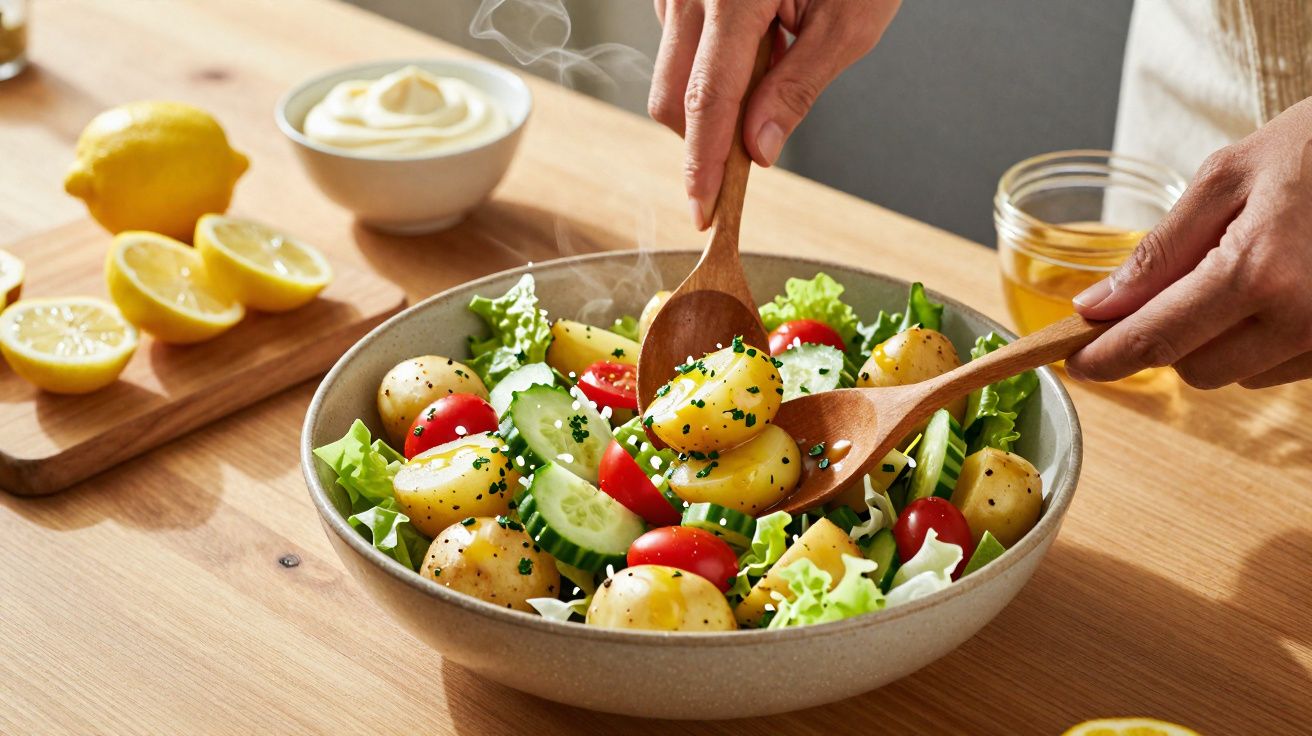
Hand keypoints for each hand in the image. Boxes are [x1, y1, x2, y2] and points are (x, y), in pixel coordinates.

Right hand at [648, 0, 899, 228]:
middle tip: (758, 136)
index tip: (704, 211)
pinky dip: (709, 59)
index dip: (703, 165)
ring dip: (713, 91)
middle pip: (671, 97)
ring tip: (775, 50)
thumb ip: (798, 87)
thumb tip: (760, 150)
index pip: (707, 101)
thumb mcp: (849, 21)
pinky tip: (755, 31)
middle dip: (704, 136)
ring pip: (672, 71)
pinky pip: (677, 40)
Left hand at [1067, 96, 1311, 388]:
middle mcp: (1300, 320)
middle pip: (1194, 371)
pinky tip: (1280, 287)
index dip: (1105, 358)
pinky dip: (1264, 339)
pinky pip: (1282, 367)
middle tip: (1174, 287)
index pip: (1156, 340)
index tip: (1073, 361)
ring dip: (1220, 340)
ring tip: (1247, 271)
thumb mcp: (1225, 179)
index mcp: (1258, 273)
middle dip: (1170, 338)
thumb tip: (1096, 307)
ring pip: (1238, 376)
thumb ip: (1157, 252)